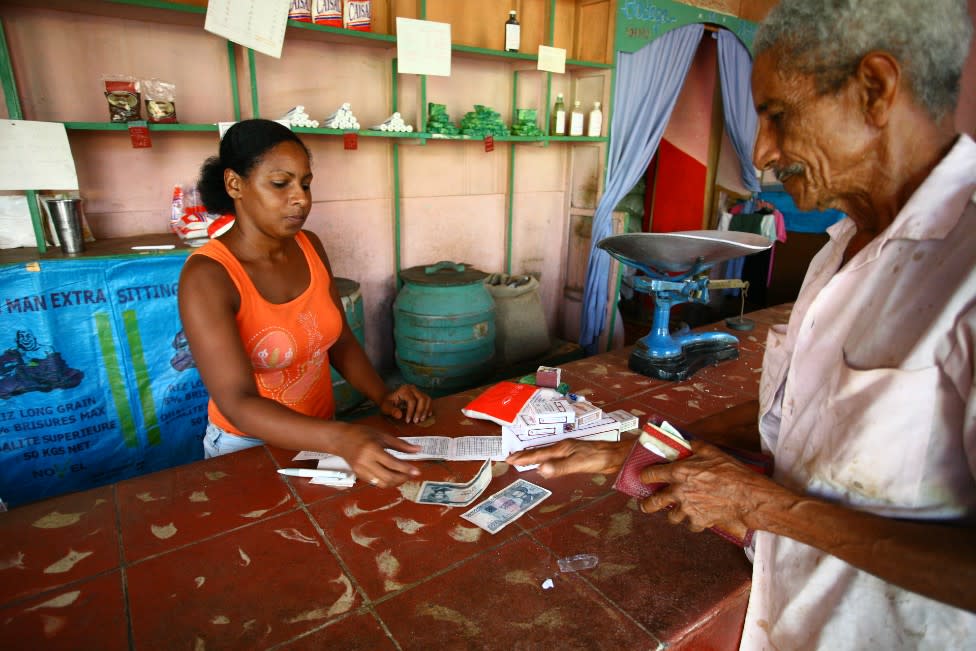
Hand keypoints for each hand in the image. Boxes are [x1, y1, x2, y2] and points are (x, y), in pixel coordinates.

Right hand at [331, 424, 421, 487]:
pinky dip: (386, 482)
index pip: (392, 463)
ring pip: (382, 483)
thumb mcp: (382, 435)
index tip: (417, 472)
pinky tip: (392, 476)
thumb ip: (401, 444)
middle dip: (402, 478)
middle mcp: (365, 462)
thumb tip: (418, 450)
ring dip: (395, 482)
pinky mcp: (358, 475)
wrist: (341, 439)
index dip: (406, 469)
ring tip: (403, 476)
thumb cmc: (362, 434)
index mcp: (372, 449)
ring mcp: (361, 470)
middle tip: (411, 475)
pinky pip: (375, 483)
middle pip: (388, 477)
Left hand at [380, 384, 431, 423]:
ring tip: (422, 419)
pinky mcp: (420, 393)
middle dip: (420, 411)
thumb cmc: (387, 403)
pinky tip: (427, 415)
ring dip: (426, 410)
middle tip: (416, 421)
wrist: (389, 398)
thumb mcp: (386, 407)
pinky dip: (429, 407)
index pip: (412, 401)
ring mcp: (417, 390)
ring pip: (427, 399)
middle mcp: (412, 388)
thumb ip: (391, 411)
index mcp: (404, 390)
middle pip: (421, 399)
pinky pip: (428, 400)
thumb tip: (399, 415)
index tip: (408, 421)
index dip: (411, 412)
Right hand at [505, 439, 629, 477]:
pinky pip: (554, 456)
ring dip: (533, 456)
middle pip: (540, 451)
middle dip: (524, 455)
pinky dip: (544, 459)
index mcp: (561, 448)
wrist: (616, 455)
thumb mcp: (578, 464)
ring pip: (546, 453)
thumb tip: (540, 469)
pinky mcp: (575, 455)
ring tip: (523, 459)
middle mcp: (563, 447)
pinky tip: (546, 462)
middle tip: (510, 458)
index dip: (524, 458)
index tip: (509, 460)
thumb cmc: (598, 458)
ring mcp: (569, 450)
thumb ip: (559, 467)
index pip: (538, 454)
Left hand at [638, 440, 782, 538]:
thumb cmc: (731, 472)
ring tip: (679, 510)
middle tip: (646, 504)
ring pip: (672, 517)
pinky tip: (699, 516)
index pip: (650, 474)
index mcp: (679, 472)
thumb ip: (695, 447)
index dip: (645, 475)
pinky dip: (694, 522)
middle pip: (652, 503)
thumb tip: (689, 444)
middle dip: (647, 505)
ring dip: (675, 513)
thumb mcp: (712, 452)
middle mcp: (679, 492)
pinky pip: (691, 525)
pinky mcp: (699, 521)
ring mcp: (688, 509)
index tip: (644, 477)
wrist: (747, 495)